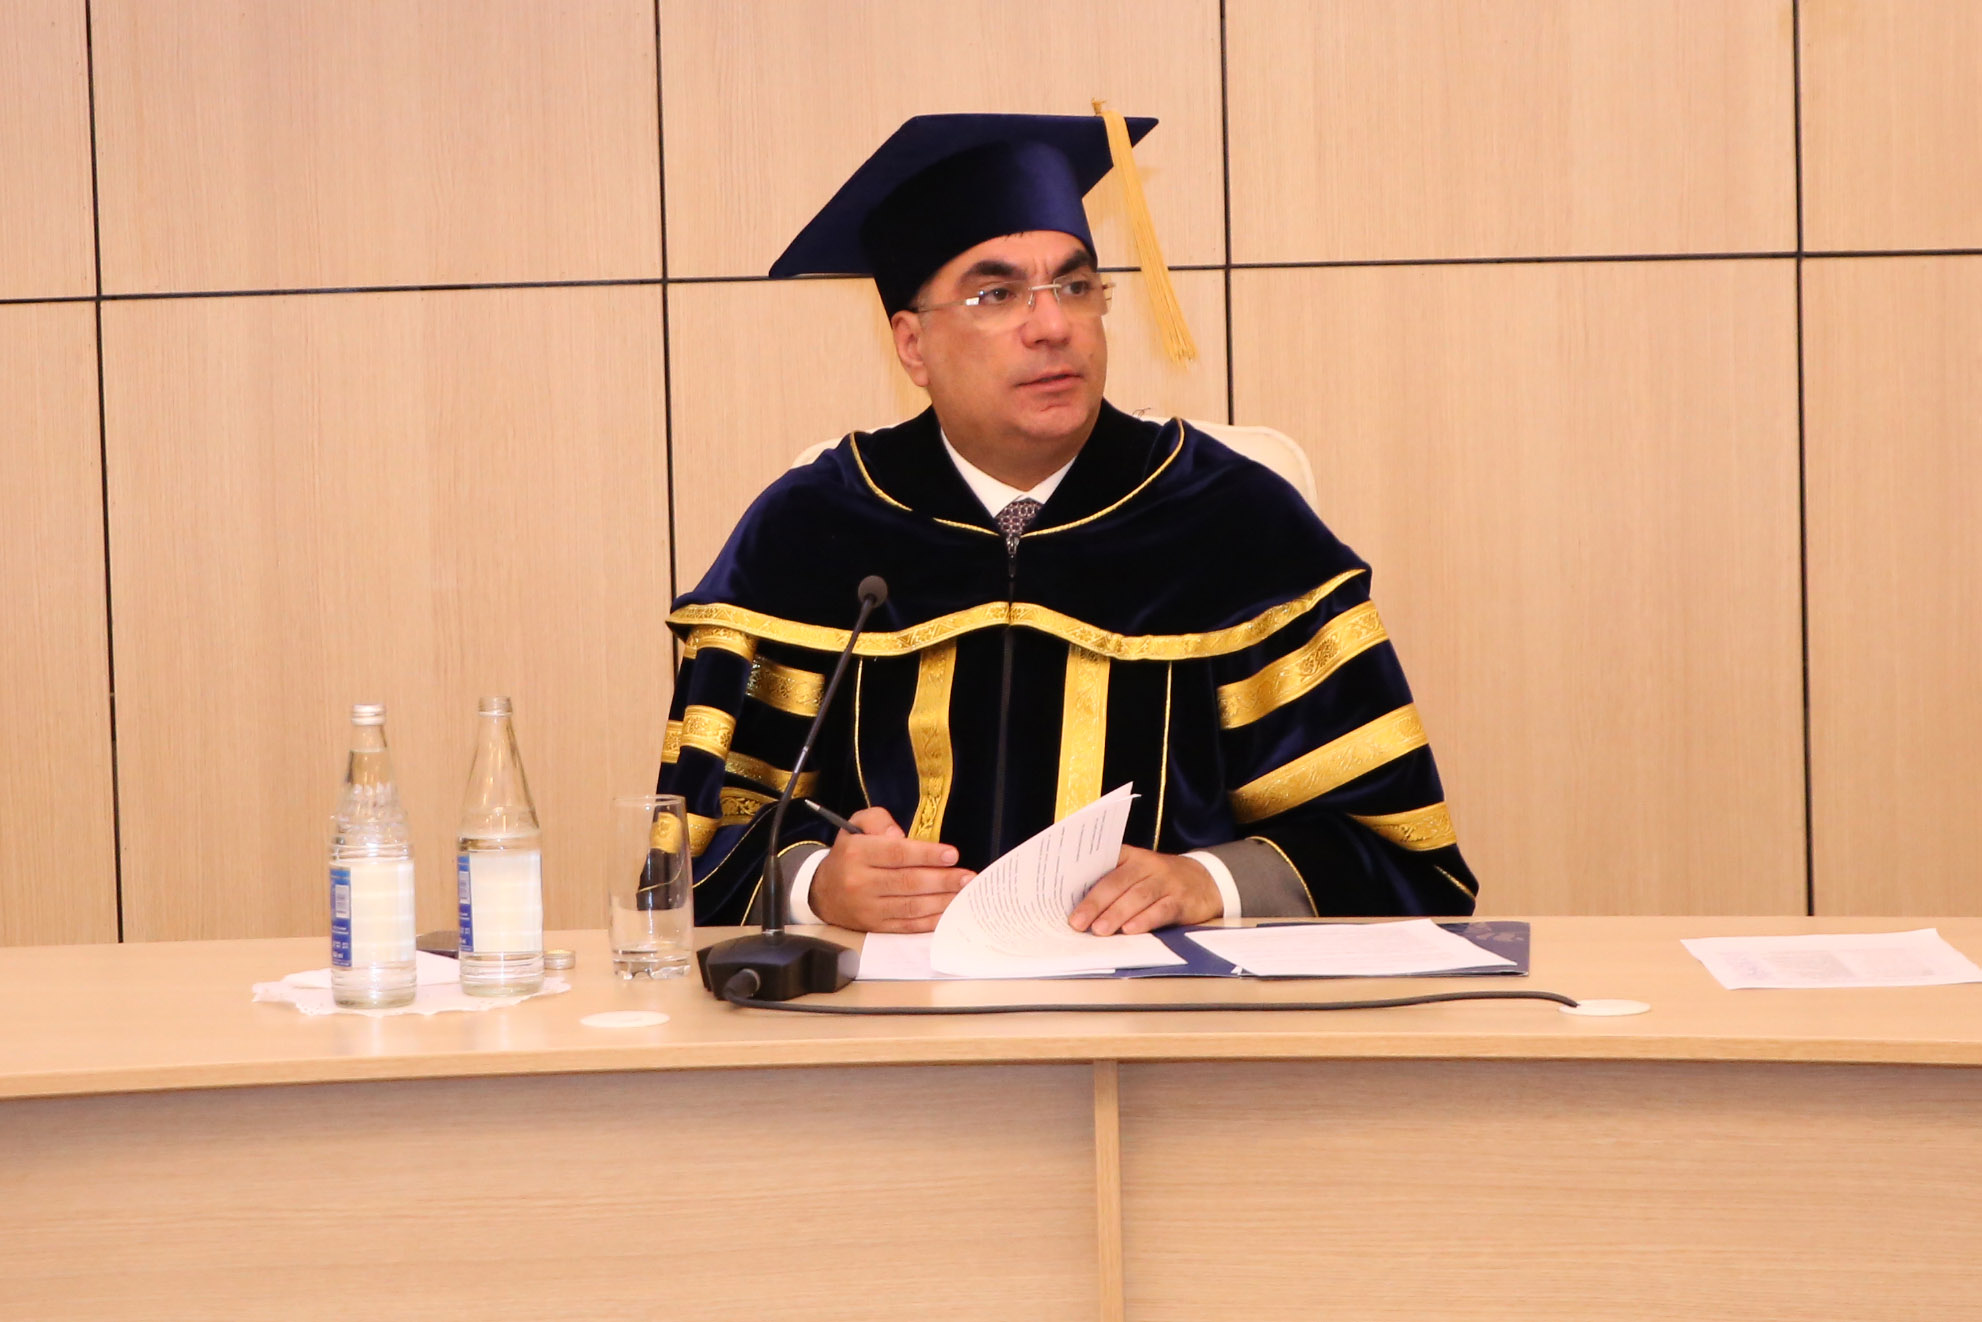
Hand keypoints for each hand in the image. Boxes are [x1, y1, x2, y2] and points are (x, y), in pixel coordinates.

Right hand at [809, 806, 975, 933]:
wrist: (822, 893)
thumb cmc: (849, 854)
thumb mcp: (856, 825)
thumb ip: (879, 820)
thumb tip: (900, 835)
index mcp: (857, 853)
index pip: (896, 854)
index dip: (926, 854)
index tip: (952, 854)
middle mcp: (861, 882)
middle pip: (907, 882)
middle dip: (942, 880)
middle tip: (967, 877)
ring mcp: (868, 908)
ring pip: (910, 906)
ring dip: (941, 901)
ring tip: (963, 894)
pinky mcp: (875, 926)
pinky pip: (907, 925)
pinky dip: (930, 921)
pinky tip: (947, 912)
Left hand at [1068, 847, 1223, 935]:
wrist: (1206, 881)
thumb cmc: (1160, 881)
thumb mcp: (1138, 874)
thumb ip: (1112, 885)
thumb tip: (1079, 911)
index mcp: (1130, 857)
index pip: (1103, 865)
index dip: (1083, 882)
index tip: (1062, 898)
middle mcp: (1148, 865)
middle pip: (1118, 882)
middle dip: (1096, 903)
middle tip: (1078, 922)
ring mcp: (1167, 881)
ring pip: (1139, 896)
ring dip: (1117, 913)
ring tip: (1100, 930)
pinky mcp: (1182, 900)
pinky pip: (1162, 909)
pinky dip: (1146, 920)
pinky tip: (1132, 930)